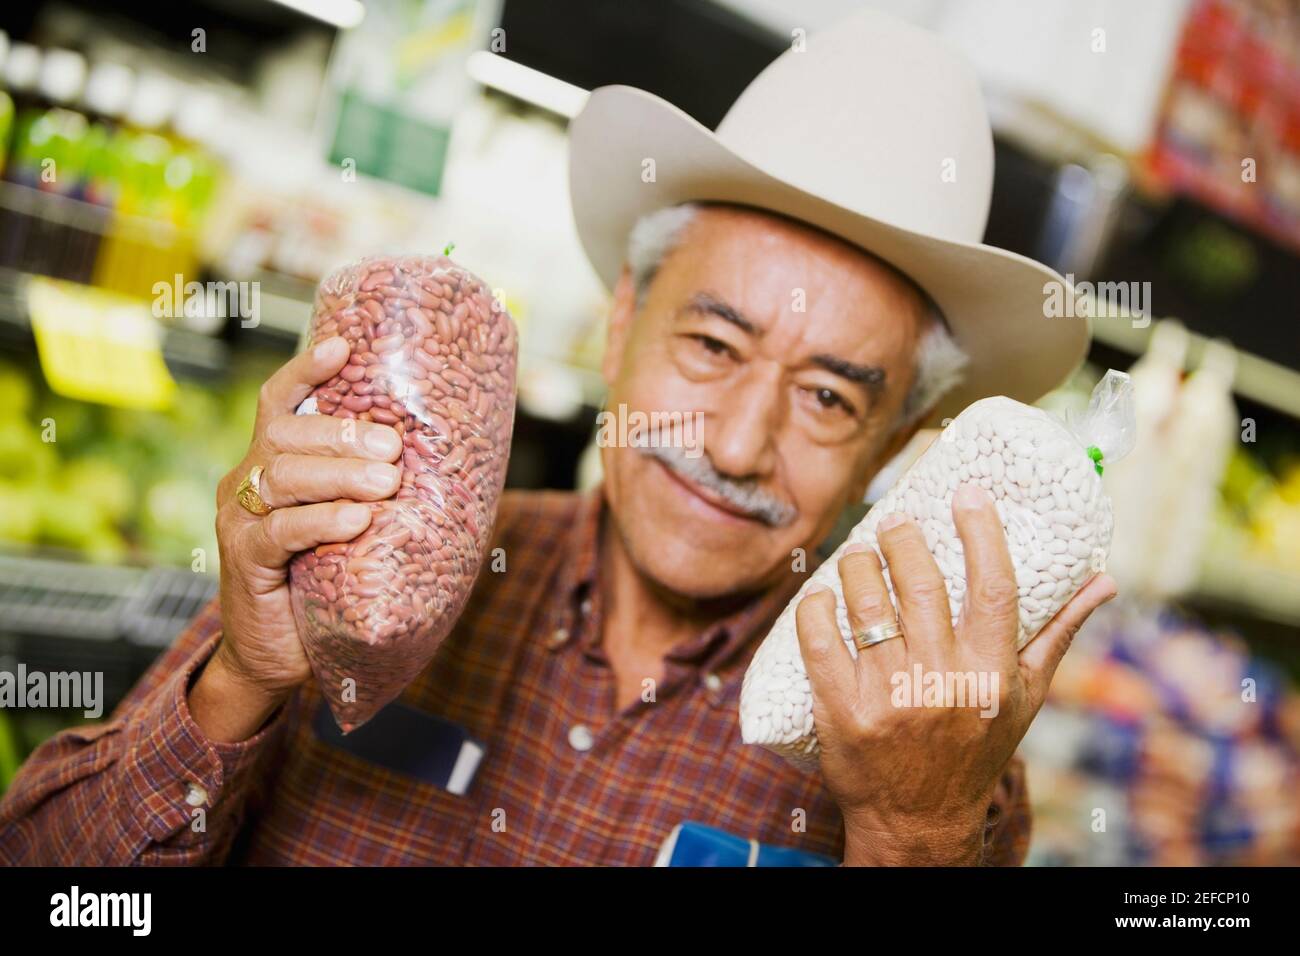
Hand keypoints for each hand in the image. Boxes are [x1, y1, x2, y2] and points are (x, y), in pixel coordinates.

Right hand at [191, 337, 402, 741]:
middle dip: (343, 431)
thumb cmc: (326, 583)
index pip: (280, 402)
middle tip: (393, 447)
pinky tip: (356, 520)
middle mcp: (247, 480)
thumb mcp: (353, 528)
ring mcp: (240, 518)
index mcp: (272, 461)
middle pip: (287, 433)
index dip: (306, 371)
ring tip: (385, 482)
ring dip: (341, 473)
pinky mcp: (243, 559)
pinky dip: (322, 521)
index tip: (343, 348)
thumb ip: (377, 493)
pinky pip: (281, 529)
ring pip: (284, 475)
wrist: (279, 656)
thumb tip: (455, 462)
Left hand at [795, 482, 1116, 864]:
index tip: (966, 492)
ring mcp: (889, 697)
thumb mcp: (1026, 698)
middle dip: (901, 538)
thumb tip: (1104, 578)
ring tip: (858, 555)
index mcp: (992, 674)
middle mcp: (943, 682)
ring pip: (865, 602)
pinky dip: (816, 606)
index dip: (981, 531)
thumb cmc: (977, 749)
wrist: (918, 821)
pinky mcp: (841, 711)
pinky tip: (822, 594)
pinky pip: (818, 639)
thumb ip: (1059, 633)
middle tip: (893, 524)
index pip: (994, 586)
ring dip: (856, 564)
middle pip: (919, 582)